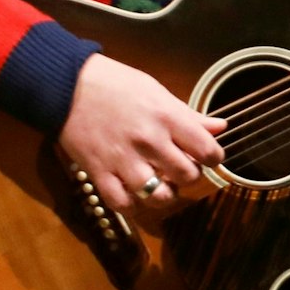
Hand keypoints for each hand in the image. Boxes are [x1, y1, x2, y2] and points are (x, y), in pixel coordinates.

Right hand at [56, 54, 226, 212]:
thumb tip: (221, 127)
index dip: (213, 158)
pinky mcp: (99, 173)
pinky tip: (136, 194)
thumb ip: (190, 115)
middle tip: (180, 168)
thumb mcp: (158, 92)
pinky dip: (133, 204)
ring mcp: (123, 160)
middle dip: (189, 175)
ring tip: (161, 184)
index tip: (207, 156)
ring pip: (158, 196)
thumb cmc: (117, 84)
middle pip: (187, 176)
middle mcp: (149, 141)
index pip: (207, 150)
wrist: (68, 85)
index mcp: (168, 117)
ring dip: (164, 194)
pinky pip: (123, 204)